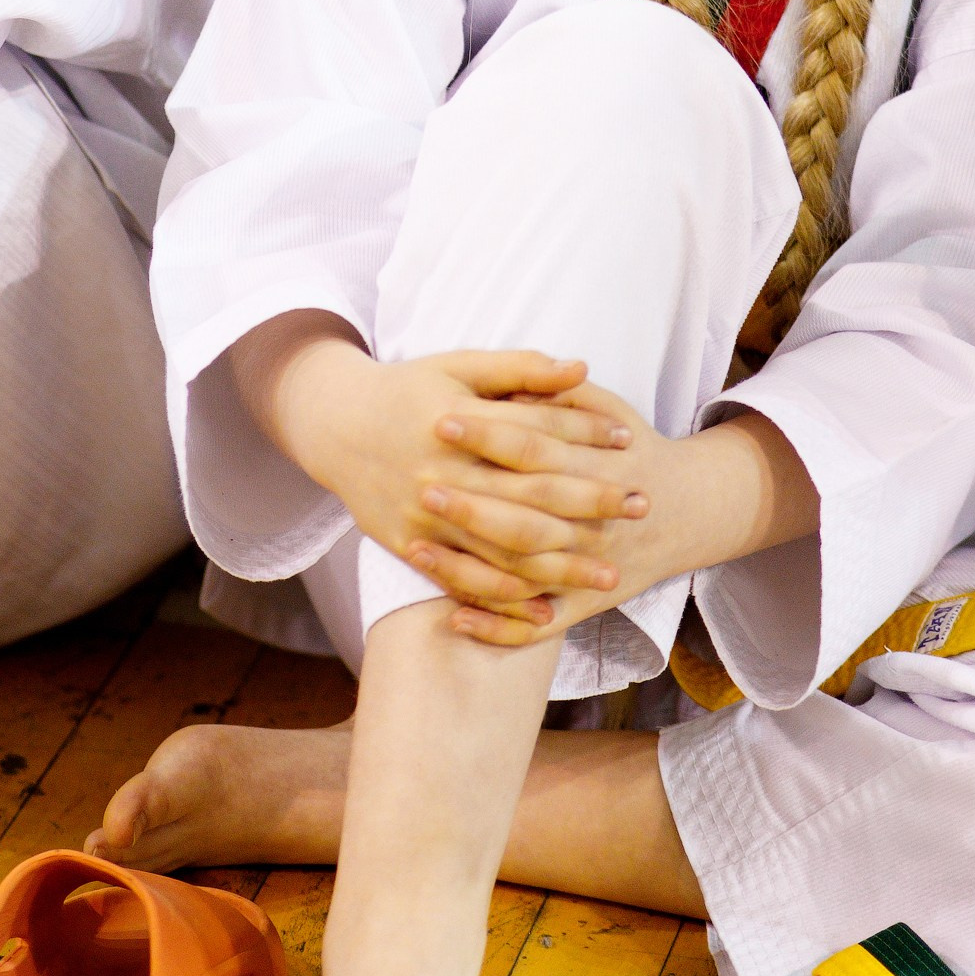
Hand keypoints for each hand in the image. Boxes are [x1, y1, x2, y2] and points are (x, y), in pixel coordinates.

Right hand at [241, 324, 648, 622]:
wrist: (334, 425)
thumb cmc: (406, 388)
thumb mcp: (458, 365)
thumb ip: (520, 369)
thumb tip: (582, 368)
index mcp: (458, 423)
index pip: (535, 431)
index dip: (585, 435)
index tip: (629, 441)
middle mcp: (443, 473)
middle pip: (529, 496)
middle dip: (590, 503)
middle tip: (640, 506)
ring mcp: (425, 516)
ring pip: (502, 551)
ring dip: (560, 566)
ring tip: (609, 574)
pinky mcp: (411, 546)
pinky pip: (464, 582)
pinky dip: (506, 601)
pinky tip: (546, 610)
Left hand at [435, 407, 824, 650]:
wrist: (687, 510)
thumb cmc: (630, 447)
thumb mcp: (608, 408)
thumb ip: (562, 393)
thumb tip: (514, 382)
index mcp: (599, 466)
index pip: (537, 448)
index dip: (490, 434)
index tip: (443, 419)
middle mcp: (595, 524)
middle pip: (526, 516)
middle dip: (472, 504)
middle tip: (421, 486)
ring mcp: (589, 569)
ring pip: (525, 575)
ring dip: (470, 569)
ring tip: (417, 551)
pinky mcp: (583, 605)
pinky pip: (537, 626)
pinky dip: (497, 627)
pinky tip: (454, 616)